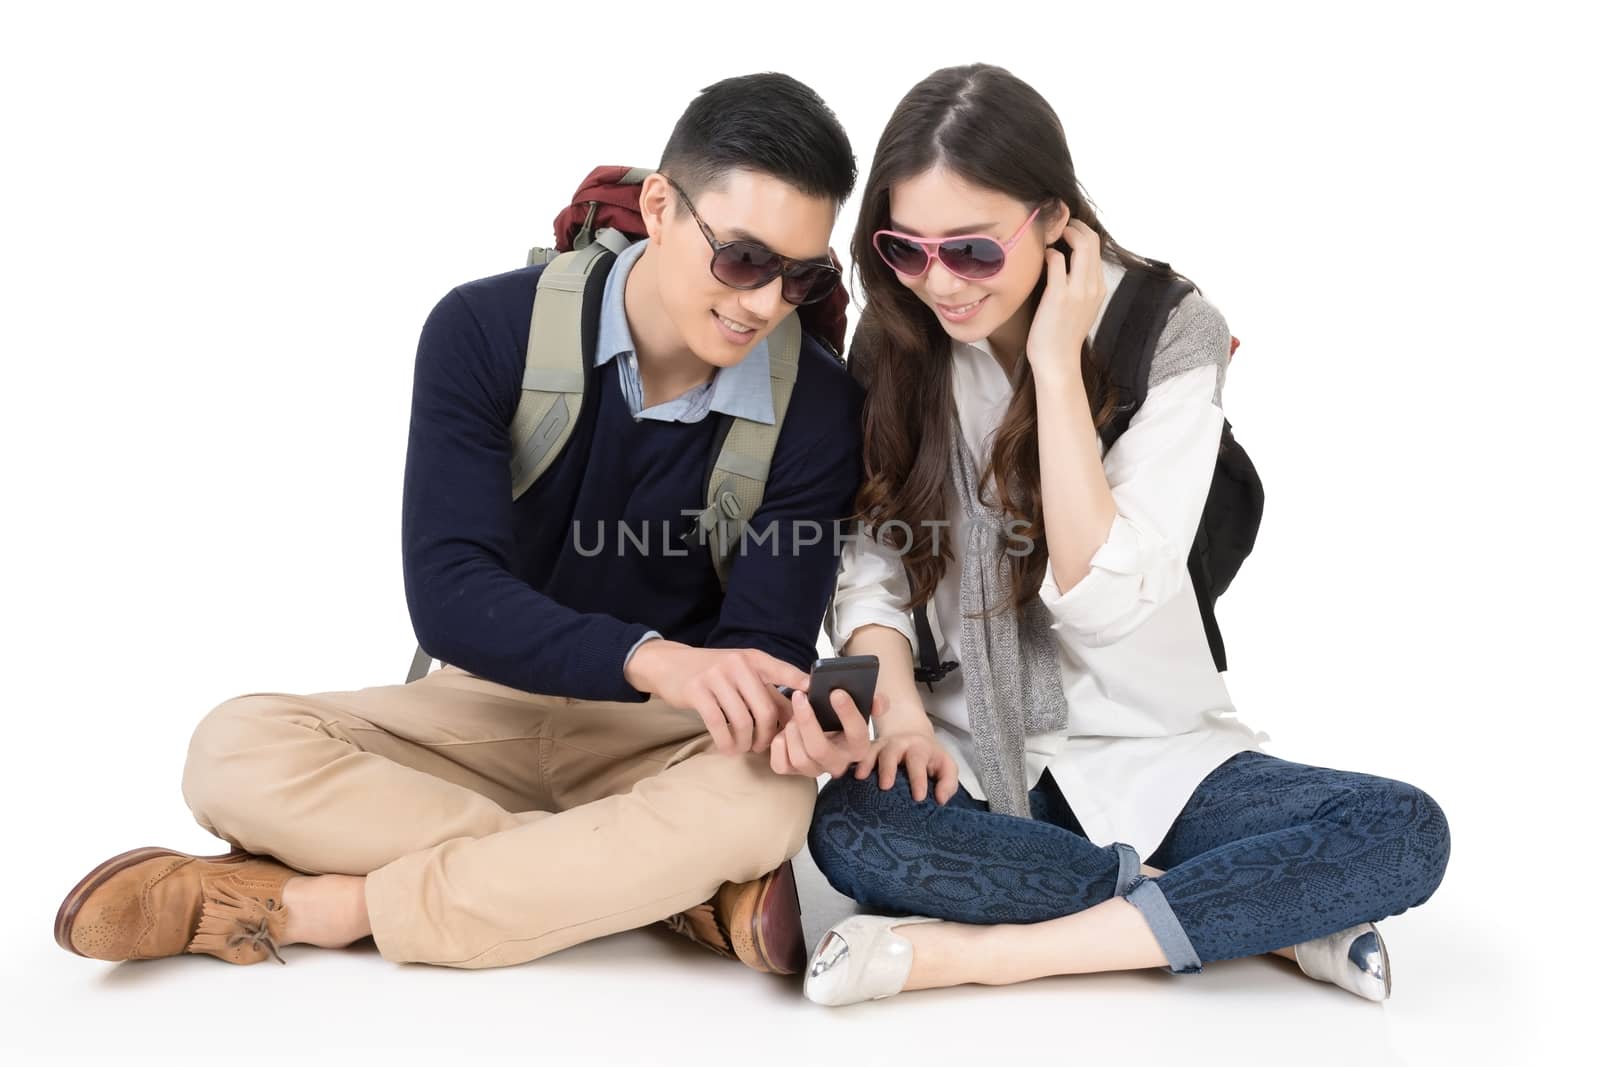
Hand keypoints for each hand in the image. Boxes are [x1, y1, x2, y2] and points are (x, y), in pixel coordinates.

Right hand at [624, 641, 808, 755]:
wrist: (670, 664)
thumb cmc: (713, 673)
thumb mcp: (740, 672)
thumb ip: (766, 691)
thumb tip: (796, 717)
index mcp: (753, 658)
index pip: (783, 671)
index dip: (800, 685)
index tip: (814, 702)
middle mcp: (737, 664)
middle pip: (764, 709)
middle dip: (766, 735)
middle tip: (761, 747)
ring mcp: (716, 676)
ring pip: (742, 720)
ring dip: (745, 742)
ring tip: (743, 748)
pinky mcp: (696, 690)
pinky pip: (717, 724)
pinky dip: (726, 742)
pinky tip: (727, 748)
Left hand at [769, 687, 876, 778]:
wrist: (822, 728)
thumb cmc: (839, 715)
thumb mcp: (860, 705)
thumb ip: (875, 702)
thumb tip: (877, 702)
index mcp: (858, 746)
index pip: (858, 733)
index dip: (848, 713)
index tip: (836, 692)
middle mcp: (838, 763)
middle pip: (820, 749)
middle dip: (808, 721)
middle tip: (800, 696)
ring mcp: (815, 770)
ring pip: (799, 757)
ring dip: (792, 730)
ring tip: (793, 713)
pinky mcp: (792, 772)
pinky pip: (780, 764)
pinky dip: (779, 743)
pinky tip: (784, 729)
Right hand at [853, 730, 960, 804]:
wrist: (911, 735)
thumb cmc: (930, 759)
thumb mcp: (946, 767)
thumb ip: (948, 783)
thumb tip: (940, 799)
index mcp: (920, 748)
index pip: (919, 761)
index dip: (918, 778)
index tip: (919, 797)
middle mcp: (900, 744)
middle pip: (892, 752)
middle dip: (888, 768)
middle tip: (886, 786)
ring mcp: (882, 745)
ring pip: (873, 750)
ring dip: (867, 763)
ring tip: (861, 778)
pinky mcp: (869, 749)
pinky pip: (860, 753)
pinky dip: (854, 763)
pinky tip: (848, 774)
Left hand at [1025, 218, 1105, 373]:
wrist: (1058, 361)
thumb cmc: (1061, 336)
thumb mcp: (1080, 308)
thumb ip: (1079, 286)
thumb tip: (1066, 265)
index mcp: (1099, 288)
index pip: (1097, 247)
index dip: (1081, 233)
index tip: (1065, 231)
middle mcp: (1093, 286)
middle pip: (1092, 240)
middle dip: (1074, 226)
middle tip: (1057, 227)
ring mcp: (1078, 290)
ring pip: (1081, 244)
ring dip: (1064, 233)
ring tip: (1049, 237)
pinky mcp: (1059, 295)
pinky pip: (1058, 260)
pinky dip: (1049, 252)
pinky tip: (1040, 257)